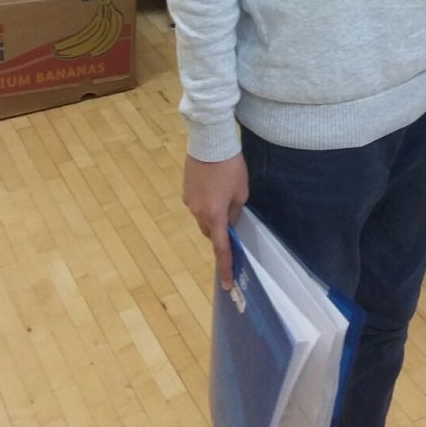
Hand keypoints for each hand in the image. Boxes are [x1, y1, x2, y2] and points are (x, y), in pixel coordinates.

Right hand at [182, 152, 248, 288]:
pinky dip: (205, 202)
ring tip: (223, 194)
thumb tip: (228, 220)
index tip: (228, 285)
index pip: (221, 248)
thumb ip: (235, 211)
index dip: (226, 267)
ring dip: (212, 214)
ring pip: (202, 217)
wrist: (210, 141)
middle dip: (220, 231)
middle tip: (232, 217)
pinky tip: (213, 185)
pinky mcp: (185, 189)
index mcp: (215, 215)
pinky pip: (197, 203)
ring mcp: (188, 201)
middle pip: (210, 231)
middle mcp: (198, 212)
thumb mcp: (241, 191)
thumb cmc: (231, 166)